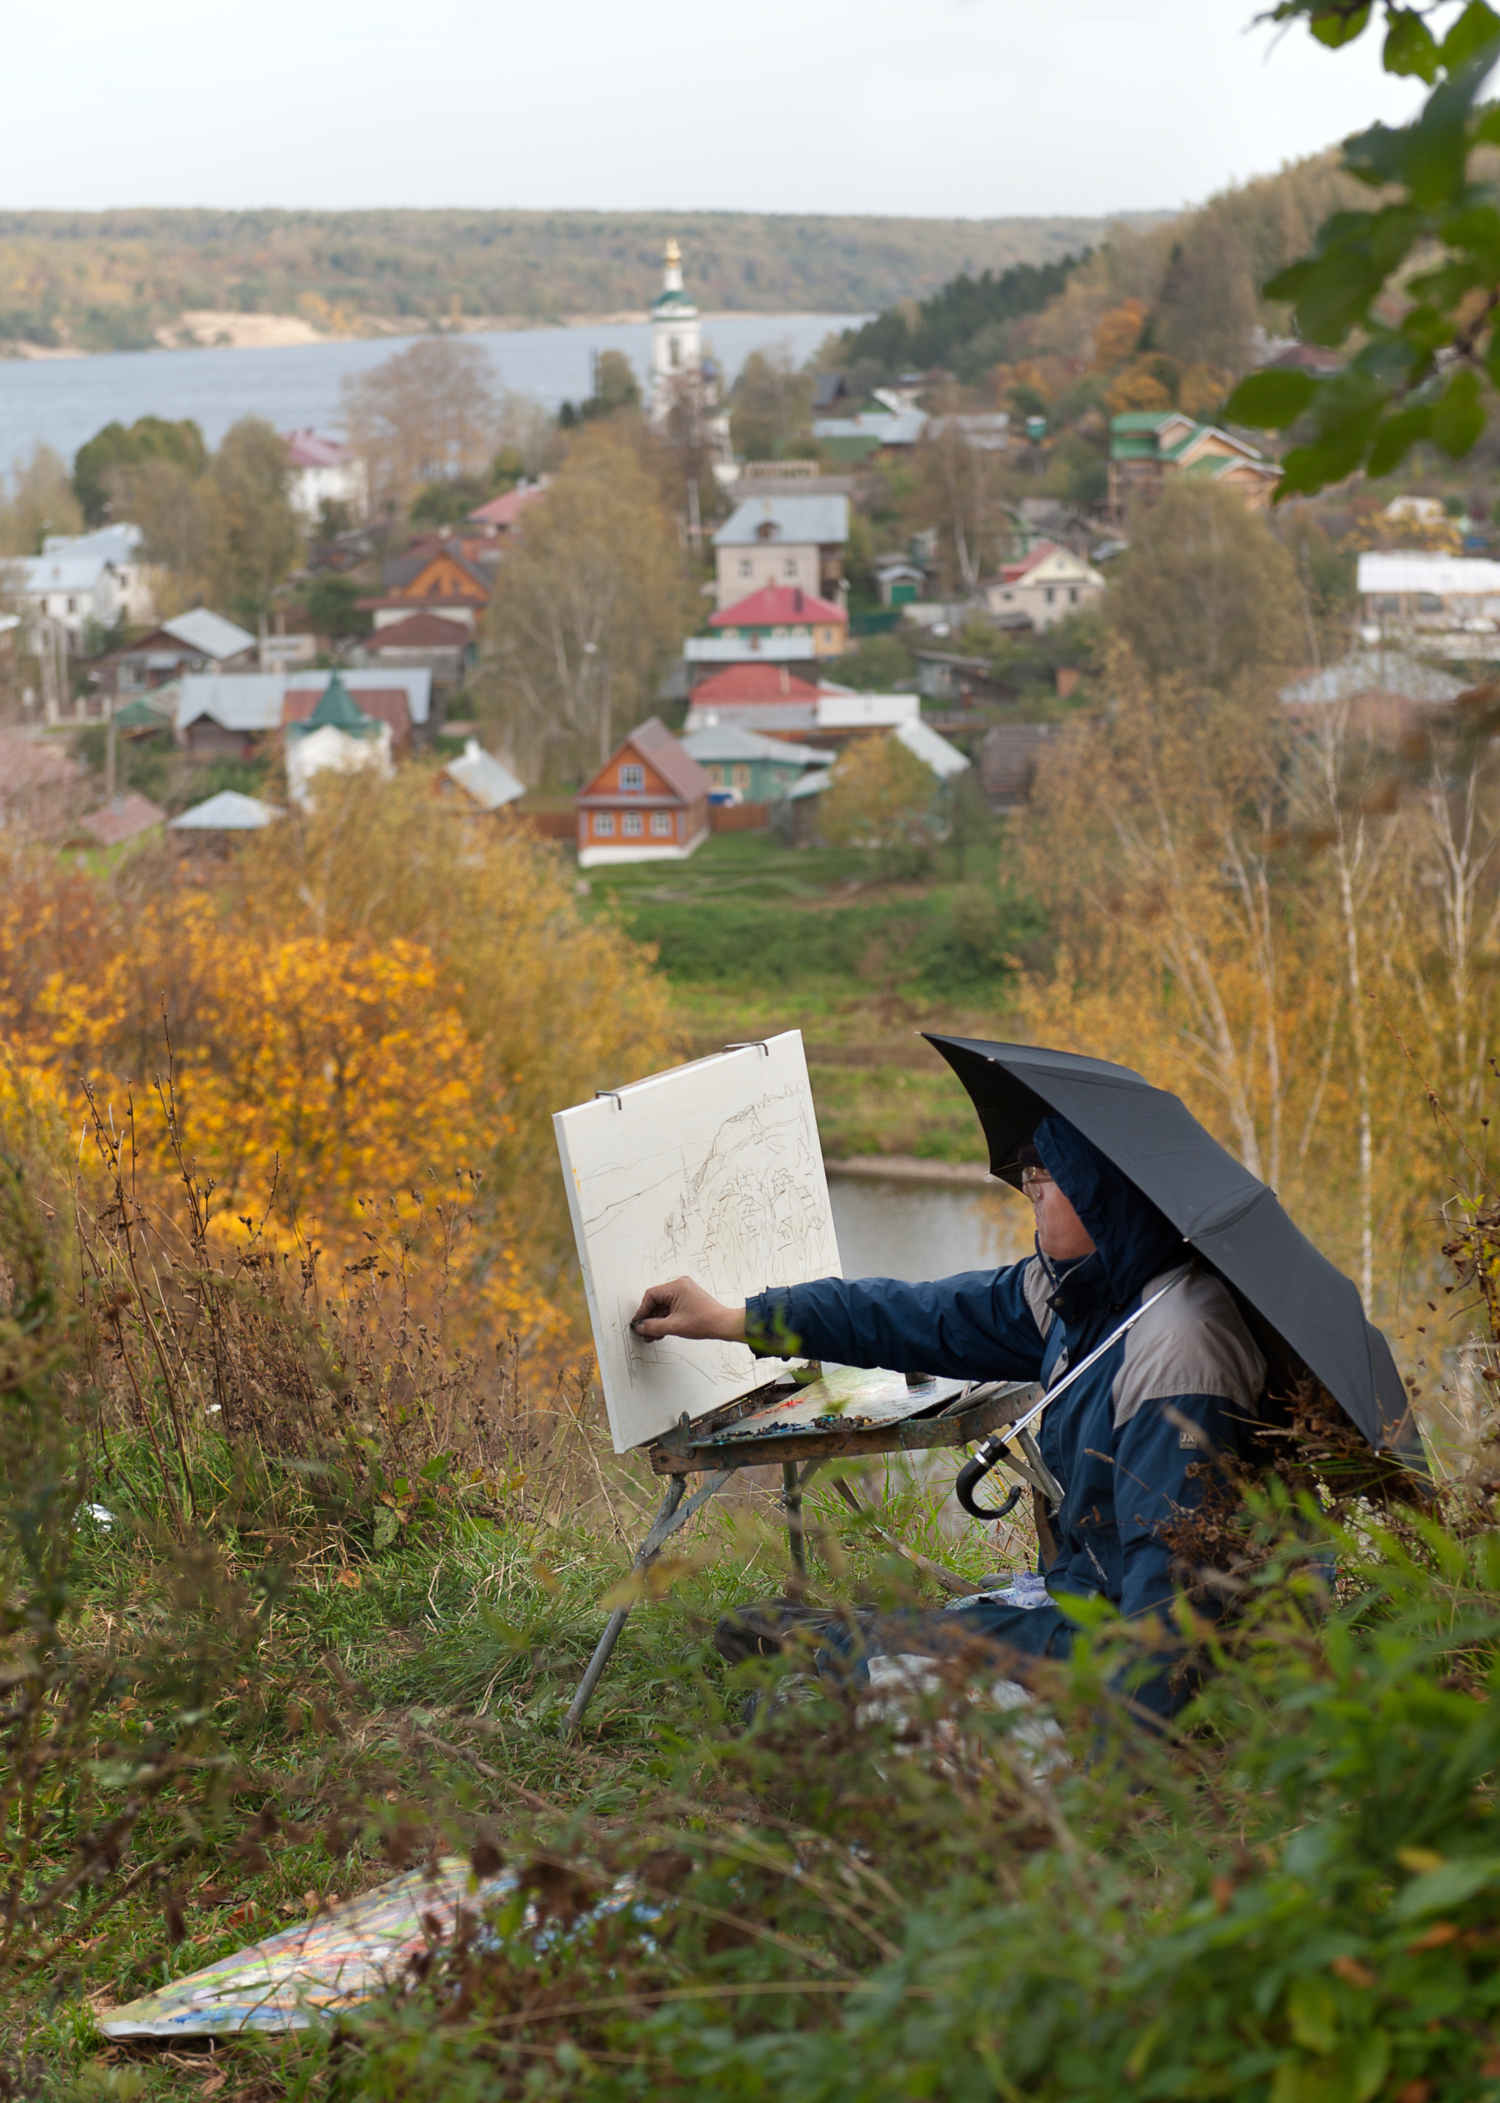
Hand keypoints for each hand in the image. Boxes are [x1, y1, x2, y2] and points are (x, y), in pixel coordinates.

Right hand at [630, 1276, 745, 1343]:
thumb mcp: (674, 1326)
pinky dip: (666, 1319)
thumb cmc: (705, 1321)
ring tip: (652, 1336)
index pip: (651, 1296)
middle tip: (644, 1332)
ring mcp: (684, 1293)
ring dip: (657, 1321)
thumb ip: (653, 1327)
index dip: (642, 1311)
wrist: (723, 1325)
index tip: (638, 1323)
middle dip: (650, 1318)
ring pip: (663, 1307)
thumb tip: (640, 1327)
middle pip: (656, 1301)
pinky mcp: (688, 1300)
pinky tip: (661, 1331)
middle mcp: (680, 1286)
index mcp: (676, 1287)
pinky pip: (671, 1308)